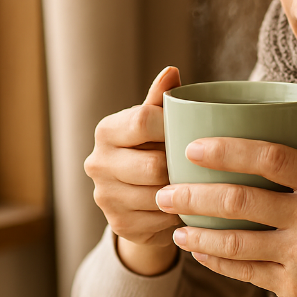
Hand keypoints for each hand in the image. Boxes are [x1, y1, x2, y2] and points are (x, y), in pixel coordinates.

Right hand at [84, 66, 182, 275]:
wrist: (139, 200)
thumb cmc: (153, 149)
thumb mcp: (157, 124)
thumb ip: (162, 100)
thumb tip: (171, 71)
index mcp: (107, 131)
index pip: (143, 121)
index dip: (173, 127)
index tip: (193, 133)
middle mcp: (97, 163)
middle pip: (153, 165)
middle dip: (180, 166)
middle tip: (199, 166)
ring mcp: (105, 197)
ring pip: (159, 196)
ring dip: (183, 193)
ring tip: (196, 187)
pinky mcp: (119, 225)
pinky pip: (161, 220)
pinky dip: (178, 214)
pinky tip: (184, 206)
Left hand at [154, 119, 296, 296]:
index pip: (271, 156)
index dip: (228, 148)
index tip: (193, 146)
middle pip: (241, 197)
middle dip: (193, 192)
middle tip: (164, 189)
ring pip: (234, 239)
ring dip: (195, 230)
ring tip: (172, 223)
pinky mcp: (293, 287)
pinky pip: (242, 270)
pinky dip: (214, 259)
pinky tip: (196, 250)